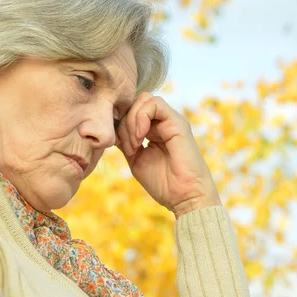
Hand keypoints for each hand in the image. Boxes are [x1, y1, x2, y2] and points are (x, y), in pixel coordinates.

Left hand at [115, 93, 221, 217]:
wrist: (185, 197)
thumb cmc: (164, 184)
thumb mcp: (136, 159)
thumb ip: (126, 142)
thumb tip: (112, 130)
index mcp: (154, 130)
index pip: (132, 111)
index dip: (120, 123)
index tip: (119, 145)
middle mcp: (163, 122)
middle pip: (136, 103)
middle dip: (125, 122)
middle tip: (128, 146)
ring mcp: (171, 120)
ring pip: (144, 100)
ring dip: (132, 120)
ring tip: (135, 144)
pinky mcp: (177, 121)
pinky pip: (154, 103)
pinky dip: (141, 117)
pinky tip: (140, 137)